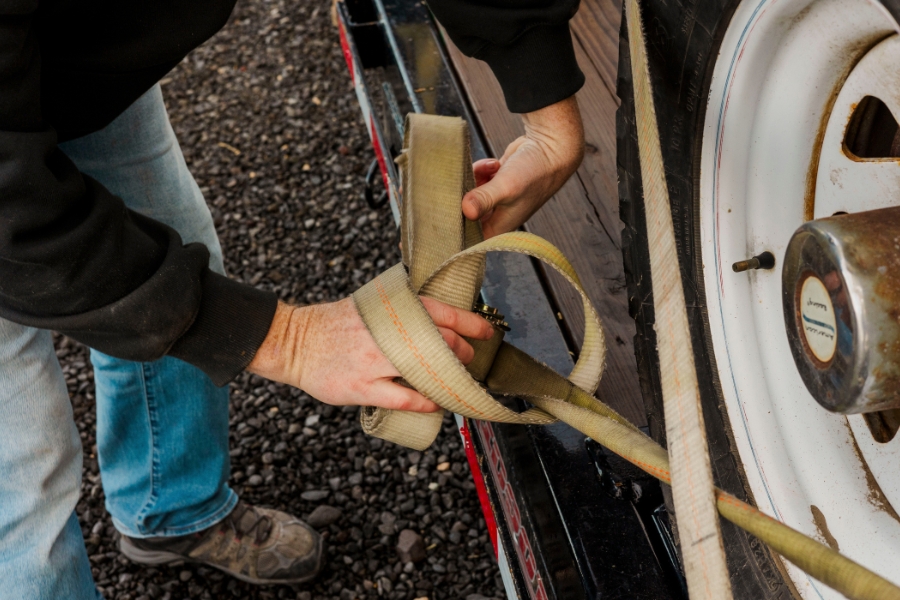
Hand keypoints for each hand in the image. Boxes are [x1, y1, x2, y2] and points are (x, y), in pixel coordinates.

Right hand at [247, 297, 493, 411]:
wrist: (296, 342)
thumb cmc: (337, 324)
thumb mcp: (372, 304)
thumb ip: (402, 309)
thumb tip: (438, 316)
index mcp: (392, 308)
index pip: (444, 312)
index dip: (471, 324)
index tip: (487, 332)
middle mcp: (387, 333)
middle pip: (443, 343)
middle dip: (462, 353)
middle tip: (466, 360)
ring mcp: (376, 361)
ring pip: (428, 371)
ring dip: (447, 379)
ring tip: (454, 382)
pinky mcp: (363, 387)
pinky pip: (406, 398)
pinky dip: (426, 402)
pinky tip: (435, 403)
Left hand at [463, 95, 584, 238]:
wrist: (552, 148)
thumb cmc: (534, 172)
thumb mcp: (506, 187)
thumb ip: (484, 198)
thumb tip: (465, 209)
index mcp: (497, 228)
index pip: (466, 237)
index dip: (451, 230)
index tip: (435, 218)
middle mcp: (495, 217)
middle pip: (462, 216)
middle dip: (456, 200)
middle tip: (451, 186)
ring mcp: (494, 200)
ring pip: (467, 195)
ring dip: (470, 181)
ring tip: (487, 170)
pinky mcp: (494, 184)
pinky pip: (475, 181)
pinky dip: (478, 172)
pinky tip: (493, 164)